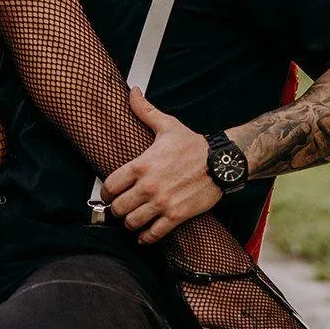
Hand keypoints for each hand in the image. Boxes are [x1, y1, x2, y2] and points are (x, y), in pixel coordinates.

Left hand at [102, 88, 222, 240]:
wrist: (222, 161)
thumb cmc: (193, 144)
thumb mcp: (167, 125)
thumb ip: (145, 110)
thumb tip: (132, 91)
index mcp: (141, 165)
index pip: (110, 186)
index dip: (107, 193)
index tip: (110, 195)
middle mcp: (148, 186)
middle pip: (118, 208)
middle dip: (117, 210)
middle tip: (121, 209)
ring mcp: (162, 202)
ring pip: (132, 223)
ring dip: (130, 224)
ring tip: (133, 221)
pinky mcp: (176, 216)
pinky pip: (153, 234)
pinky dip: (146, 238)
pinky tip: (145, 235)